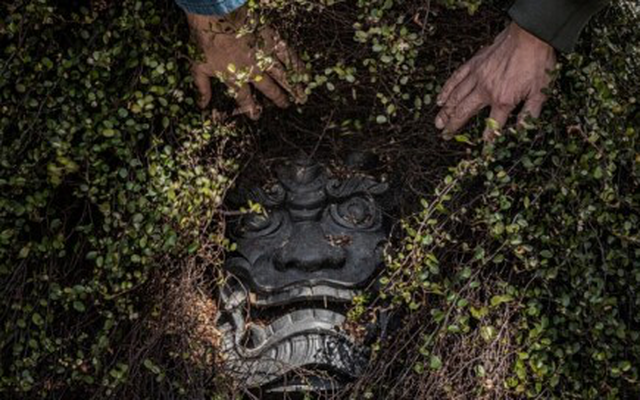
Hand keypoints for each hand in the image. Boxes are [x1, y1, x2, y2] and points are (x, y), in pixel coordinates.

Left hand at [187, 7, 305, 119]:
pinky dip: (297, 66)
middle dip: (279, 99)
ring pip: (282, 76)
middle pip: (269, 89)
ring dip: (293, 87)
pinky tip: (306, 74)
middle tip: (286, 106)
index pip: (245, 98)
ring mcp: (264, 57)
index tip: (256, 116)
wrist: (216, 17)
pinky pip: (288, 56)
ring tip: (302, 97)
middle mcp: (253, 71)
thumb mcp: (197, 67)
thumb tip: (202, 106)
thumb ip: (202, 88)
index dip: (251, 109)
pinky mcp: (272, 42)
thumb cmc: (205, 40)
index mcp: (235, 78)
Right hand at [435, 22, 556, 140]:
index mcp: (503, 100)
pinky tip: (440, 99)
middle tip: (444, 135)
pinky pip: (456, 79)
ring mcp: (477, 77)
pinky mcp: (474, 64)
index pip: (493, 126)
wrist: (530, 35)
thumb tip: (522, 132)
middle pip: (464, 112)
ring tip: (438, 123)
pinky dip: (446, 90)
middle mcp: (486, 91)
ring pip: (456, 97)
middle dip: (453, 126)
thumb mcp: (541, 92)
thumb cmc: (537, 63)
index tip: (482, 149)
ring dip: (445, 112)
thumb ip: (529, 115)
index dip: (487, 140)